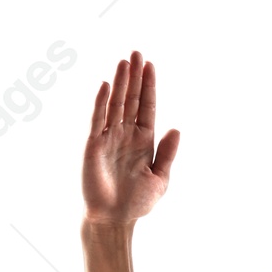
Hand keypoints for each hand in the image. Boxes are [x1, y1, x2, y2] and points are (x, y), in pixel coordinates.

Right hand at [82, 50, 179, 223]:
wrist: (114, 218)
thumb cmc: (137, 202)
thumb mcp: (160, 179)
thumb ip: (168, 154)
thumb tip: (177, 129)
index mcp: (144, 141)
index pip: (147, 107)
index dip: (149, 87)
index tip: (151, 65)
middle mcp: (126, 134)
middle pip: (131, 99)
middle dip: (135, 77)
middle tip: (137, 52)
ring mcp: (110, 137)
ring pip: (116, 104)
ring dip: (121, 83)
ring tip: (125, 61)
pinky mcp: (94, 144)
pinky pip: (99, 119)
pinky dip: (102, 102)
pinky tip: (107, 86)